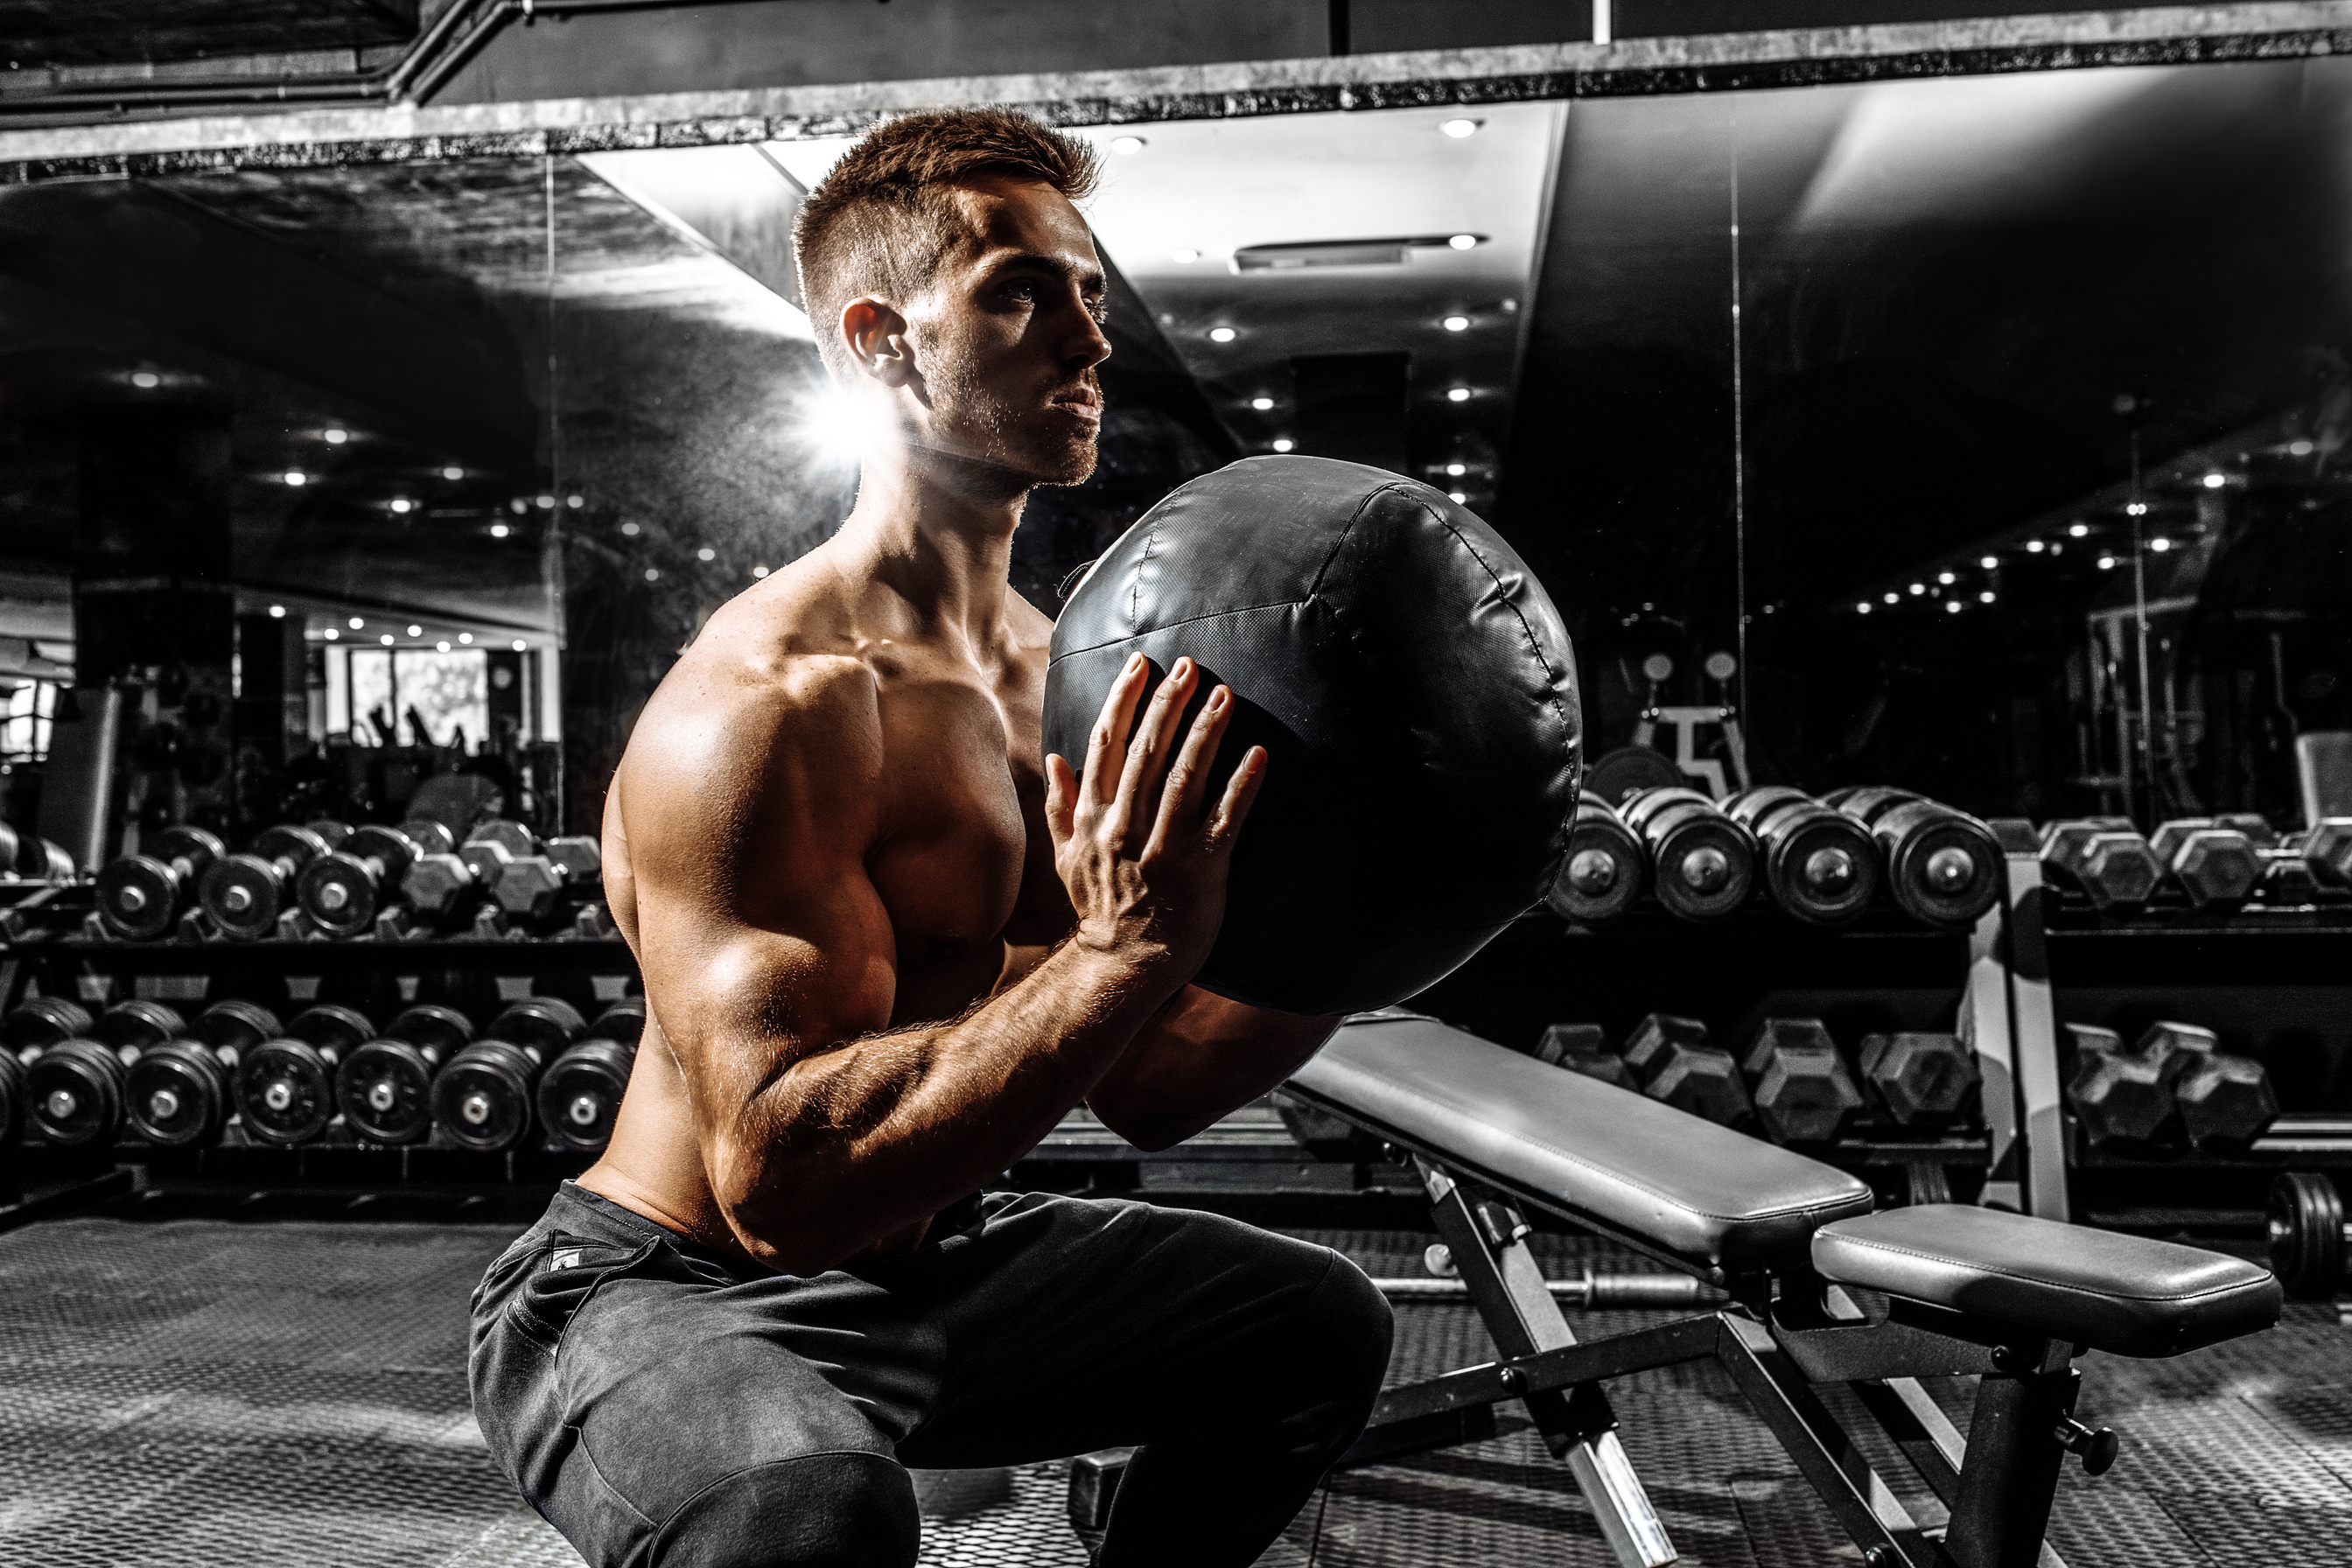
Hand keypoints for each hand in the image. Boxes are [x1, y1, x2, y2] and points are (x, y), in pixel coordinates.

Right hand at [1044, 653, 1264, 973]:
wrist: (1122, 965)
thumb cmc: (1100, 908)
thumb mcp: (1066, 858)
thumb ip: (1061, 806)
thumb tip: (1055, 759)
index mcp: (1094, 818)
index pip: (1106, 745)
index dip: (1124, 700)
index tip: (1142, 665)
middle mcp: (1125, 827)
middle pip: (1146, 752)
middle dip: (1168, 704)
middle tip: (1189, 666)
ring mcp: (1164, 849)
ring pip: (1184, 778)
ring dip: (1205, 733)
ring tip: (1224, 695)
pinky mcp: (1201, 871)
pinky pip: (1225, 822)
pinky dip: (1242, 787)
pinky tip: (1259, 756)